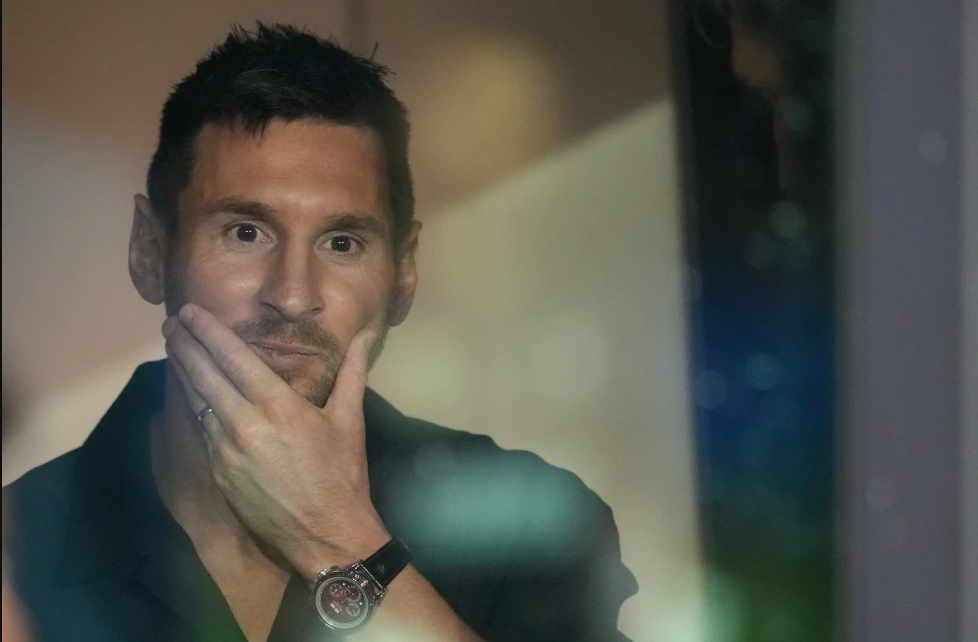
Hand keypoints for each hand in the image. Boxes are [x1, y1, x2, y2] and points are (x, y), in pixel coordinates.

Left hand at [162, 303, 389, 578]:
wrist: (325, 535)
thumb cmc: (342, 474)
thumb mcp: (350, 420)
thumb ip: (353, 372)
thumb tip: (366, 336)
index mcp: (278, 406)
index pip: (234, 358)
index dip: (209, 332)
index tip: (191, 312)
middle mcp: (245, 424)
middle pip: (204, 375)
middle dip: (185, 346)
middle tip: (172, 324)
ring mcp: (226, 451)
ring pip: (196, 402)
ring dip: (183, 373)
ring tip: (174, 351)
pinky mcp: (219, 473)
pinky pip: (201, 431)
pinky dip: (193, 407)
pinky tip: (189, 395)